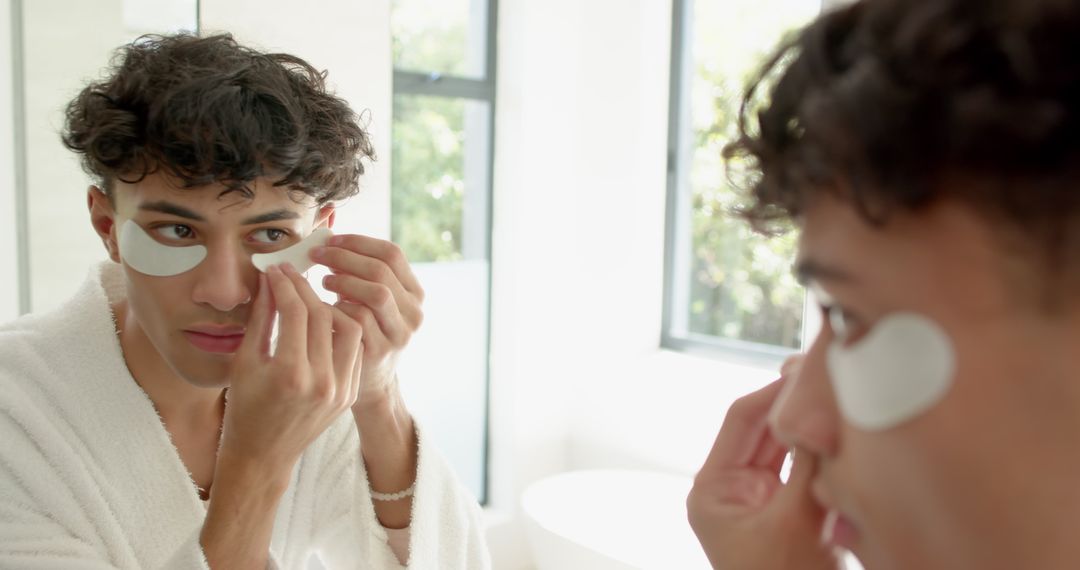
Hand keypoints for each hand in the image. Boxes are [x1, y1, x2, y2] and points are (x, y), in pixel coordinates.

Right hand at [219, 264, 363, 473]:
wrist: (263, 456)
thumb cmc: (244, 408)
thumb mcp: (245, 362)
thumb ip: (261, 318)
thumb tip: (271, 279)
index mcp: (289, 374)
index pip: (295, 312)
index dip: (285, 285)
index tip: (276, 270)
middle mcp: (321, 383)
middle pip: (323, 316)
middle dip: (305, 290)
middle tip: (292, 276)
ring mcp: (340, 391)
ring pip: (349, 329)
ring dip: (330, 308)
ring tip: (310, 299)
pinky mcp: (349, 395)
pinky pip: (354, 350)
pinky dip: (341, 330)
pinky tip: (324, 321)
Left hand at [310, 235, 423, 408]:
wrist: (367, 382)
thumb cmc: (360, 330)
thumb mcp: (365, 297)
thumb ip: (355, 265)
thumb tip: (326, 218)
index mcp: (413, 292)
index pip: (392, 253)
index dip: (358, 242)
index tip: (329, 239)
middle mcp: (414, 312)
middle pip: (382, 270)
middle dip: (345, 257)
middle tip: (317, 255)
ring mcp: (400, 333)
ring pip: (377, 293)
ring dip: (344, 280)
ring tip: (322, 280)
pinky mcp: (381, 352)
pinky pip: (360, 320)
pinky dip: (338, 307)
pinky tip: (322, 306)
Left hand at [687, 357, 841, 569]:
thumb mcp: (794, 522)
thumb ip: (808, 466)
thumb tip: (822, 412)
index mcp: (713, 488)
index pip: (740, 420)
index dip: (773, 391)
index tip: (805, 368)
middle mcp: (732, 488)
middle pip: (764, 429)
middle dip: (795, 404)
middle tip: (829, 374)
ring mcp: (760, 499)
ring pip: (787, 447)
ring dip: (811, 426)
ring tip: (839, 397)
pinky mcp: (787, 512)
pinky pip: (804, 470)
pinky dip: (823, 453)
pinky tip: (845, 433)